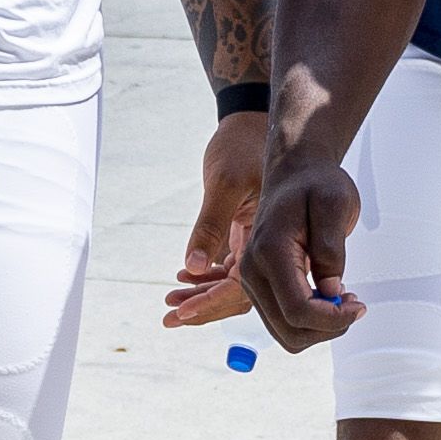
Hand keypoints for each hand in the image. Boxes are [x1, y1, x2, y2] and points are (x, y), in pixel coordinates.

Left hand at [161, 110, 271, 325]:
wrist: (251, 121)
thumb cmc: (243, 146)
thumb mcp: (224, 184)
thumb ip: (210, 227)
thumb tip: (193, 266)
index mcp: (268, 238)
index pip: (242, 286)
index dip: (213, 303)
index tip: (186, 315)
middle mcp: (265, 245)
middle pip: (237, 292)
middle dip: (205, 307)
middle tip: (171, 317)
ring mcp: (255, 241)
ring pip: (230, 282)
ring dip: (202, 294)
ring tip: (172, 304)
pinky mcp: (245, 233)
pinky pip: (227, 265)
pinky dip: (206, 275)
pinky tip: (185, 278)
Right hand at [236, 158, 367, 351]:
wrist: (294, 173)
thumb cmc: (316, 184)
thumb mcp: (335, 204)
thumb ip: (331, 248)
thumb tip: (330, 290)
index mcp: (269, 251)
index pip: (297, 309)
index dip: (332, 319)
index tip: (359, 305)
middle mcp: (252, 271)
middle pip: (289, 330)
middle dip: (327, 328)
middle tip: (354, 305)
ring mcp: (252, 281)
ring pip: (286, 333)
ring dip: (319, 328)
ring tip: (343, 300)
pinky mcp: (260, 286)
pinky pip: (284, 321)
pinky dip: (310, 321)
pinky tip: (329, 297)